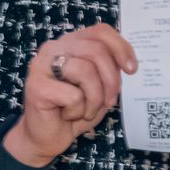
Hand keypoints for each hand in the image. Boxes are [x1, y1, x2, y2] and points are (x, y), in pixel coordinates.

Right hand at [12, 25, 136, 163]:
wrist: (46, 137)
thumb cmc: (74, 109)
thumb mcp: (99, 86)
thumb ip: (108, 68)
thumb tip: (126, 62)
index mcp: (70, 43)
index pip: (100, 32)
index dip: (121, 48)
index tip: (132, 69)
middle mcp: (53, 48)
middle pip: (96, 50)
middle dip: (111, 80)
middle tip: (110, 101)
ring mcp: (42, 65)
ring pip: (86, 71)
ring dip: (94, 98)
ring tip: (87, 110)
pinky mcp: (37, 86)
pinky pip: (73, 95)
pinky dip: (78, 110)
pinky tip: (67, 115)